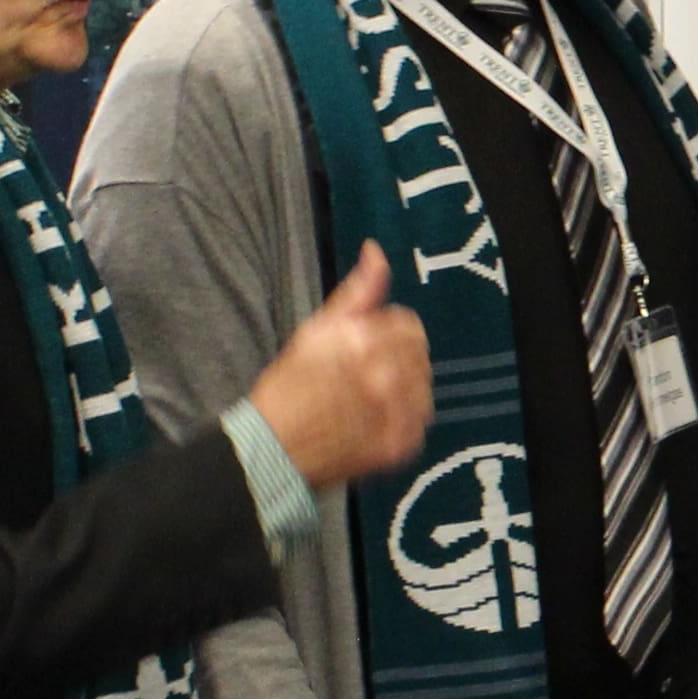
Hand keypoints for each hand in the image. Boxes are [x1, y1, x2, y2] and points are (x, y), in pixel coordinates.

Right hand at [251, 245, 432, 490]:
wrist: (273, 448)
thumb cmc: (290, 385)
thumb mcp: (317, 329)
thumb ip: (357, 292)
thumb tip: (376, 250)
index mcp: (364, 340)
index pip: (410, 326)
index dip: (389, 334)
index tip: (369, 347)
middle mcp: (385, 374)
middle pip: (420, 355)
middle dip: (399, 359)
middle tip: (367, 375)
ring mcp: (396, 413)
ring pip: (424, 388)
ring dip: (405, 389)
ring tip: (370, 399)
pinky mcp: (400, 444)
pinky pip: (420, 423)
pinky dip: (404, 420)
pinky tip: (374, 422)